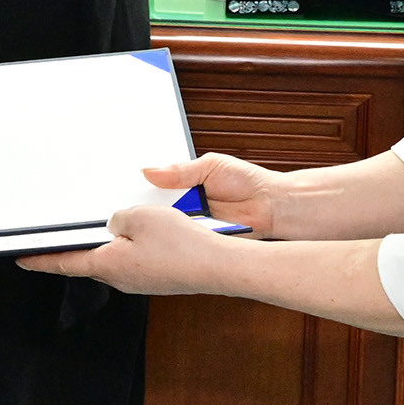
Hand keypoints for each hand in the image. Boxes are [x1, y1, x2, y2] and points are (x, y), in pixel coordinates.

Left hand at [20, 200, 243, 291]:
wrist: (217, 266)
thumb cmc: (181, 246)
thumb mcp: (139, 216)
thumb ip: (117, 218)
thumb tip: (115, 225)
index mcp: (107, 265)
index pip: (62, 263)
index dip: (39, 260)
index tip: (23, 259)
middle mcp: (120, 279)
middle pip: (89, 260)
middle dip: (75, 247)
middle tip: (60, 235)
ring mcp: (139, 280)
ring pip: (115, 257)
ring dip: (109, 242)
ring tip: (111, 223)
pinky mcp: (156, 278)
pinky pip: (135, 258)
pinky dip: (131, 245)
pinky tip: (145, 231)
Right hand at [135, 152, 290, 237]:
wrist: (271, 206)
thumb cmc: (248, 182)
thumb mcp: (212, 166)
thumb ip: (181, 170)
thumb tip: (152, 170)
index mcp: (186, 182)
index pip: (157, 185)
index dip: (144, 187)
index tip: (132, 188)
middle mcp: (187, 203)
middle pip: (158, 206)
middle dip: (150, 205)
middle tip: (141, 204)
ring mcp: (193, 222)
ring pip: (168, 224)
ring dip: (163, 221)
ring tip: (158, 215)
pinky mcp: (201, 238)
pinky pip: (183, 238)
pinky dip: (178, 235)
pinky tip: (175, 230)